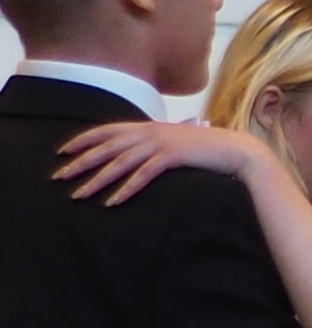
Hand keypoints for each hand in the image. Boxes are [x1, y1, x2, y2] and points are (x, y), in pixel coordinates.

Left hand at [51, 115, 259, 201]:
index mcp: (148, 126)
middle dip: (81, 163)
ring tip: (80, 195)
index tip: (63, 152)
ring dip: (98, 180)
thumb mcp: (176, 142)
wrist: (236, 150)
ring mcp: (161, 144)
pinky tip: (113, 201)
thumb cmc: (207, 150)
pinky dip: (127, 189)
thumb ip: (155, 145)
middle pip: (106, 147)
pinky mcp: (173, 157)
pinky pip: (143, 175)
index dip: (83, 140)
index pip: (106, 130)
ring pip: (120, 162)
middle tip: (60, 177)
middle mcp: (150, 132)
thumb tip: (137, 156)